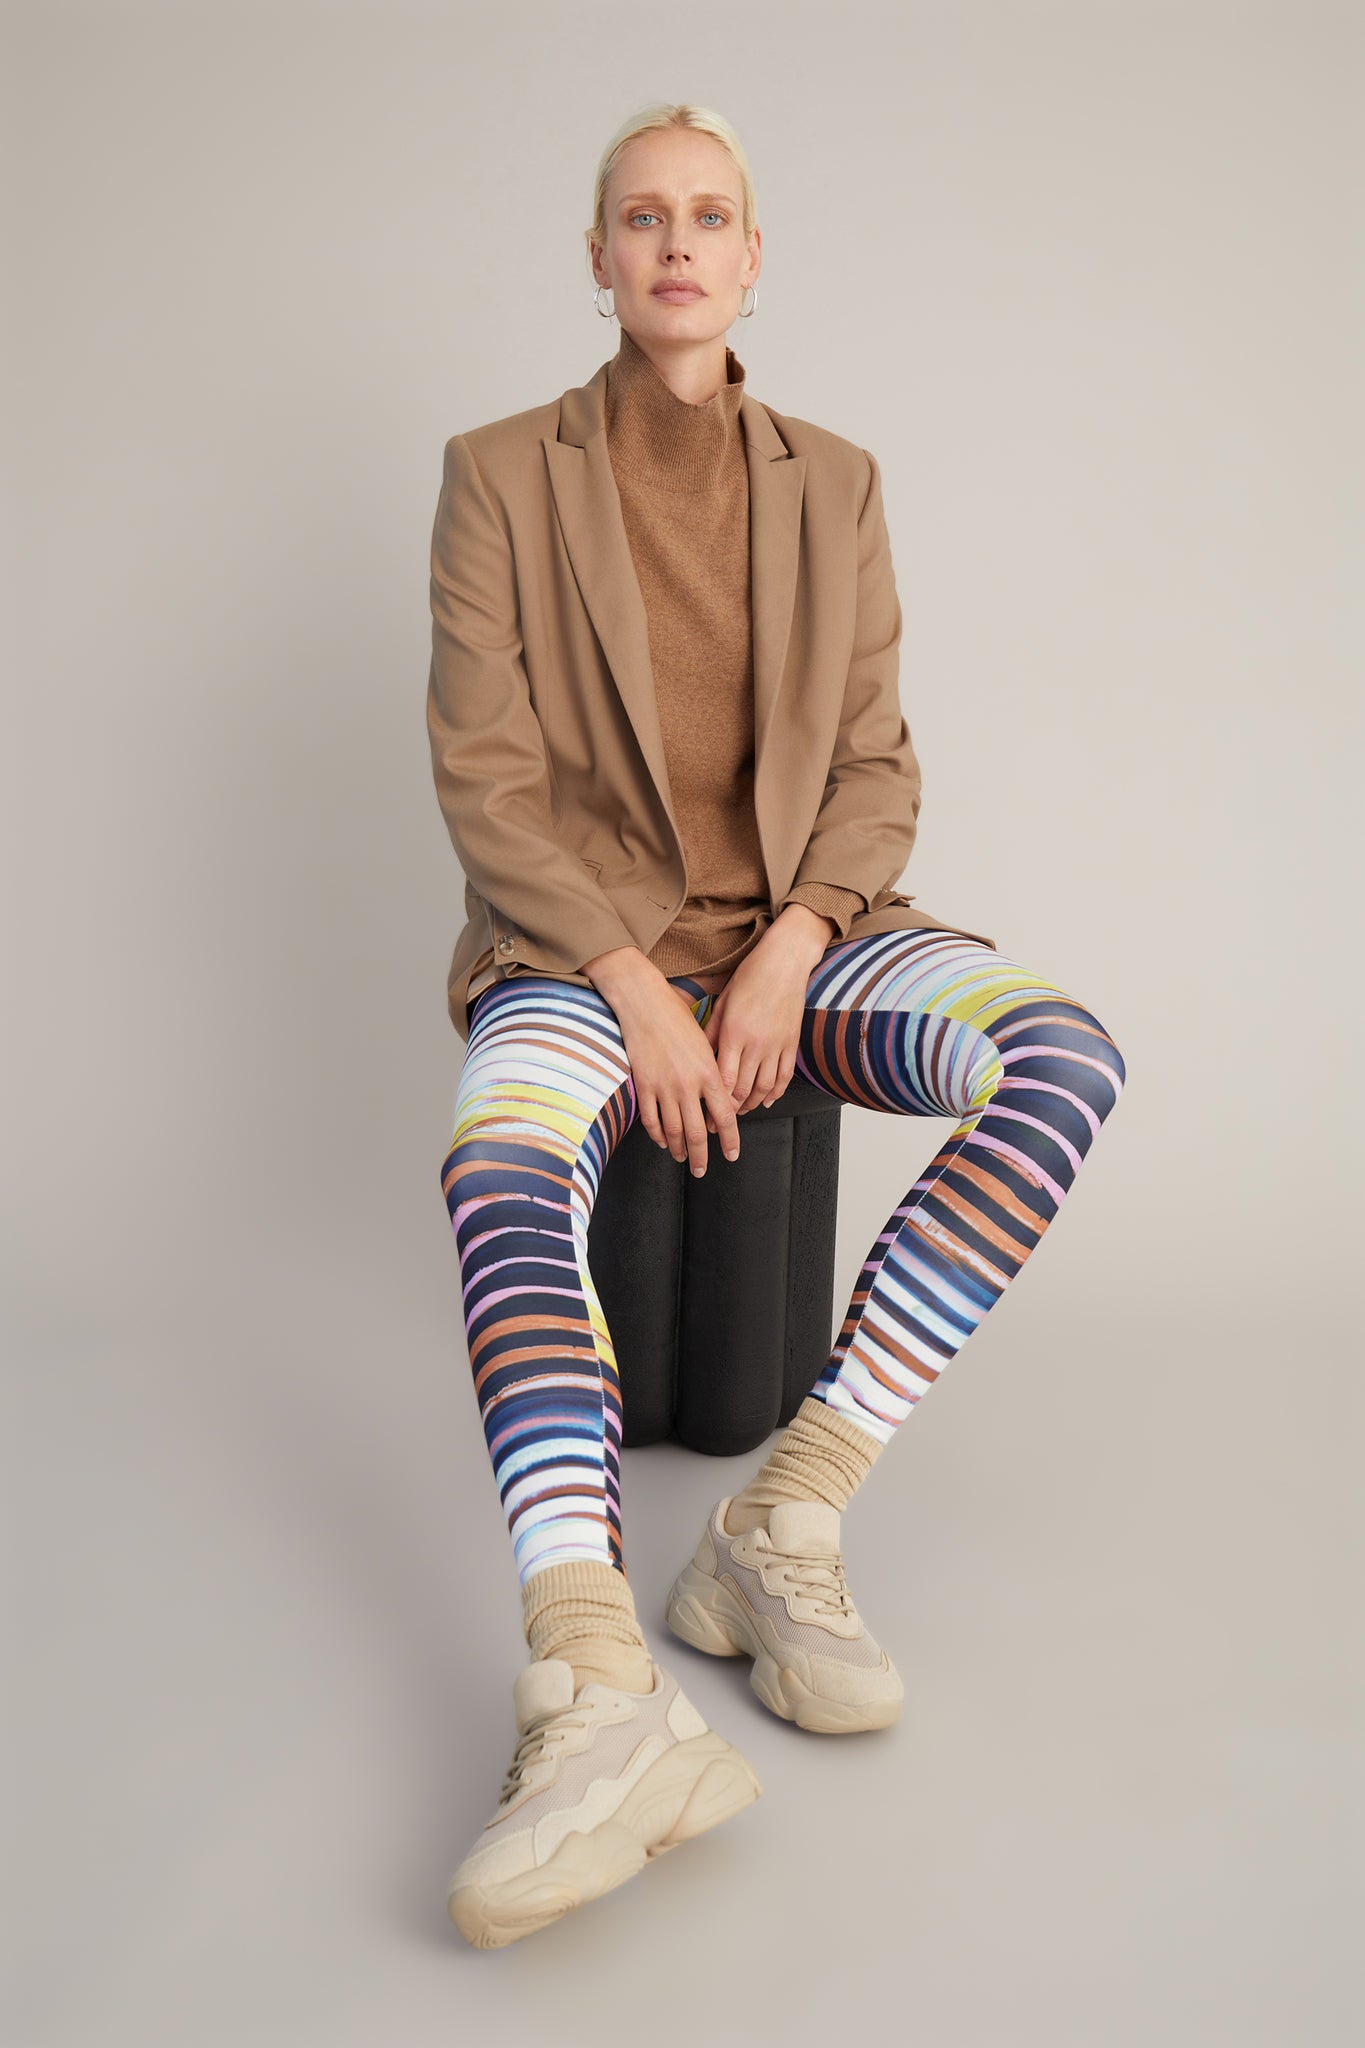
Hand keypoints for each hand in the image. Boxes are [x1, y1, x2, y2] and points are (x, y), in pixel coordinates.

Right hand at [587, 955, 743, 1176]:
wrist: (645, 1003)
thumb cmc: (677, 1017)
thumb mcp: (706, 1044)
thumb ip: (713, 1073)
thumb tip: (720, 1100)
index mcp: (710, 1073)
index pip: (725, 1116)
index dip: (730, 1140)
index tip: (731, 1154)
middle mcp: (688, 1084)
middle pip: (698, 1132)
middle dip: (700, 1157)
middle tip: (702, 1170)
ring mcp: (664, 1087)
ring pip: (673, 1131)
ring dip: (678, 1149)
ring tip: (681, 1158)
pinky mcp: (643, 1085)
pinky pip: (650, 1120)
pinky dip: (657, 1134)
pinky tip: (661, 1140)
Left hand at [700, 908, 831, 1112]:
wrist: (785, 962)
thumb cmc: (750, 976)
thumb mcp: (722, 1002)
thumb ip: (710, 1032)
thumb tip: (699, 1057)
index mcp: (734, 1033)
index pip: (723, 1079)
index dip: (715, 1103)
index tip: (706, 1115)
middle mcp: (756, 1043)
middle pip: (743, 1089)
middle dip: (730, 1111)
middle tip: (719, 1123)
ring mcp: (776, 1045)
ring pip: (765, 1087)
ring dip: (752, 1104)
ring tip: (741, 1112)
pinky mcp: (791, 1043)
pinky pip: (785, 1076)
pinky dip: (776, 1092)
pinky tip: (767, 1100)